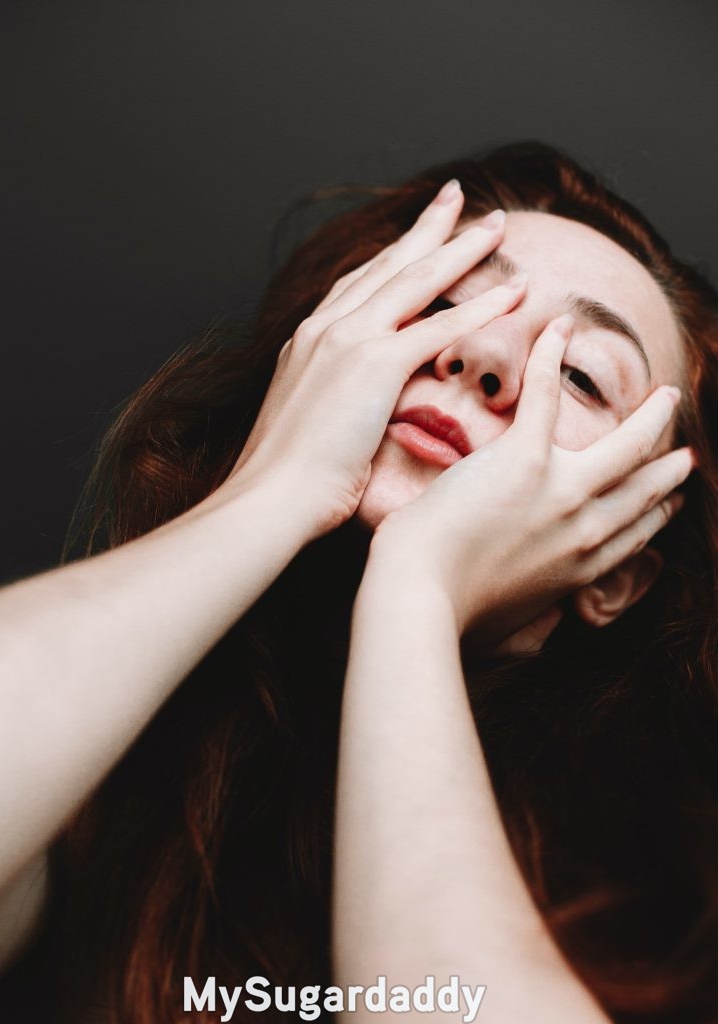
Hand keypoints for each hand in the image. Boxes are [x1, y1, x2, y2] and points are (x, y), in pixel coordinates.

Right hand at [225, 182, 527, 540]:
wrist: (268, 498)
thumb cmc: (285, 481)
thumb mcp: (307, 426)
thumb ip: (331, 403)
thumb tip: (349, 412)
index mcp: (308, 340)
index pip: (358, 282)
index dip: (391, 254)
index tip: (415, 233)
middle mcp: (326, 328)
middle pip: (387, 264)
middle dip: (428, 228)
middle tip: (458, 198)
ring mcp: (348, 341)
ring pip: (415, 280)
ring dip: (461, 249)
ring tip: (497, 228)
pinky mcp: (373, 365)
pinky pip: (438, 326)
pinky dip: (479, 307)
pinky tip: (514, 293)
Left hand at [367, 315, 694, 642]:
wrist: (421, 597)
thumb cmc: (451, 617)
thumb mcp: (510, 632)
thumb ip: (533, 626)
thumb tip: (539, 639)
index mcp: (579, 569)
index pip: (633, 536)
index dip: (657, 515)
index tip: (670, 503)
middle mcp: (584, 530)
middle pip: (644, 492)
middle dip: (668, 470)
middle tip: (684, 453)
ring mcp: (560, 491)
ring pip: (625, 446)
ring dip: (651, 418)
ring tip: (665, 396)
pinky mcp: (522, 459)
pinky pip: (544, 395)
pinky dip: (551, 357)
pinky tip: (561, 329)